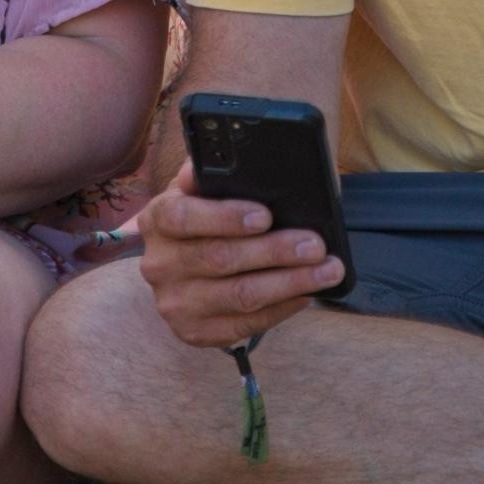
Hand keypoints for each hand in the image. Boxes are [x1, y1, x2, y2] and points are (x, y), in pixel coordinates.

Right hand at [138, 161, 344, 347]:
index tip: (266, 216)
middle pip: (220, 259)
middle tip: (315, 245)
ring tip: (327, 271)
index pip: (183, 217)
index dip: (224, 217)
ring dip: (289, 283)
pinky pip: (244, 326)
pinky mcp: (192, 332)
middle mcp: (158, 264)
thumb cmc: (206, 219)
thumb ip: (213, 171)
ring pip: (239, 296)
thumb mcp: (203, 190)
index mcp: (157, 219)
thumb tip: (227, 150)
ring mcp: (174, 303)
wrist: (185, 265)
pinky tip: (305, 294)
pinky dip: (281, 310)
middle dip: (275, 251)